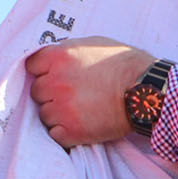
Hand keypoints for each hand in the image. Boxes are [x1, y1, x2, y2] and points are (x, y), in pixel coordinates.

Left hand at [25, 37, 154, 148]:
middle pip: (37, 92)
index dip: (43, 72)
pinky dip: (64, 133)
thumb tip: (51, 59)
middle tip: (73, 95)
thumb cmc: (124, 64)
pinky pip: (54, 134)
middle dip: (51, 94)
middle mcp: (55, 82)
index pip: (31, 67)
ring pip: (44, 115)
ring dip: (57, 114)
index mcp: (58, 57)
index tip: (54, 76)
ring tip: (80, 110)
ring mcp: (61, 108)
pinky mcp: (71, 131)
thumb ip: (67, 50)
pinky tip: (80, 125)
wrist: (146, 91)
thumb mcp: (93, 44)